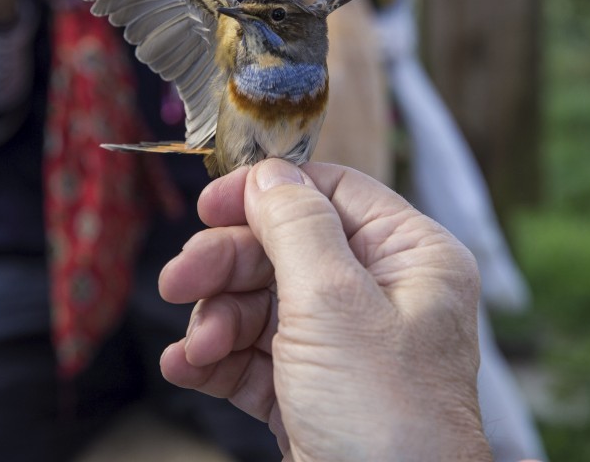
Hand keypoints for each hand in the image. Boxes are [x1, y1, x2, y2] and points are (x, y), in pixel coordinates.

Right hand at [159, 159, 490, 461]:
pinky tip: (188, 367)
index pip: (332, 194)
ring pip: (261, 304)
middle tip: (178, 281)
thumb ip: (296, 227)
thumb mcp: (336, 303)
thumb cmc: (386, 417)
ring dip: (216, 319)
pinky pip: (255, 357)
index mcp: (410, 258)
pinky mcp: (312, 393)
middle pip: (284, 249)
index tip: (209, 206)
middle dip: (226, 266)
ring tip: (195, 346)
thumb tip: (267, 172)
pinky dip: (218, 359)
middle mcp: (381, 296)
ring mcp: (345, 347)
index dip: (267, 195)